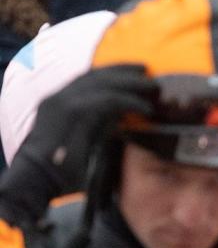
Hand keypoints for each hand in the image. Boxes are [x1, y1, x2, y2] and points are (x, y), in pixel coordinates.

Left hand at [2, 65, 155, 219]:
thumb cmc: (65, 174)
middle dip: (131, 79)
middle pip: (101, 80)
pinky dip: (102, 75)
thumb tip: (128, 116)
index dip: (133, 101)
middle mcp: (61, 99)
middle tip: (154, 84)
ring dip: (118, 70)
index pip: (109, 98)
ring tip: (142, 69)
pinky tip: (118, 75)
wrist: (33, 178)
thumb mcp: (91, 158)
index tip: (150, 109)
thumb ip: (108, 132)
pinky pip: (81, 80)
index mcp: (70, 115)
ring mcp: (55, 97)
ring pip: (91, 75)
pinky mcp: (54, 99)